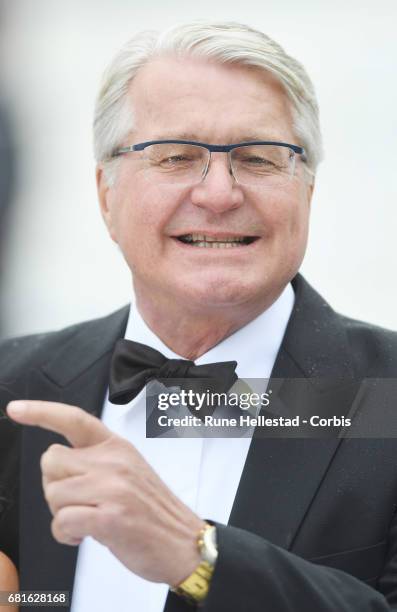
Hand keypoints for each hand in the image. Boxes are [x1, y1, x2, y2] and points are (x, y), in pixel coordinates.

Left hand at [7, 400, 204, 585]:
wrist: (183, 542)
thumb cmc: (152, 511)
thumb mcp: (128, 472)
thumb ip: (96, 462)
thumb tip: (57, 466)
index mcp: (117, 446)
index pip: (74, 419)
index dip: (41, 412)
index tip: (16, 409)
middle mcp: (114, 461)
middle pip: (51, 461)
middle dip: (54, 486)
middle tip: (77, 502)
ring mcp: (113, 487)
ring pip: (53, 493)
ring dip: (61, 515)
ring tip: (86, 521)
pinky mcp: (110, 517)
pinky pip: (61, 521)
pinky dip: (66, 535)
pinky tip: (84, 536)